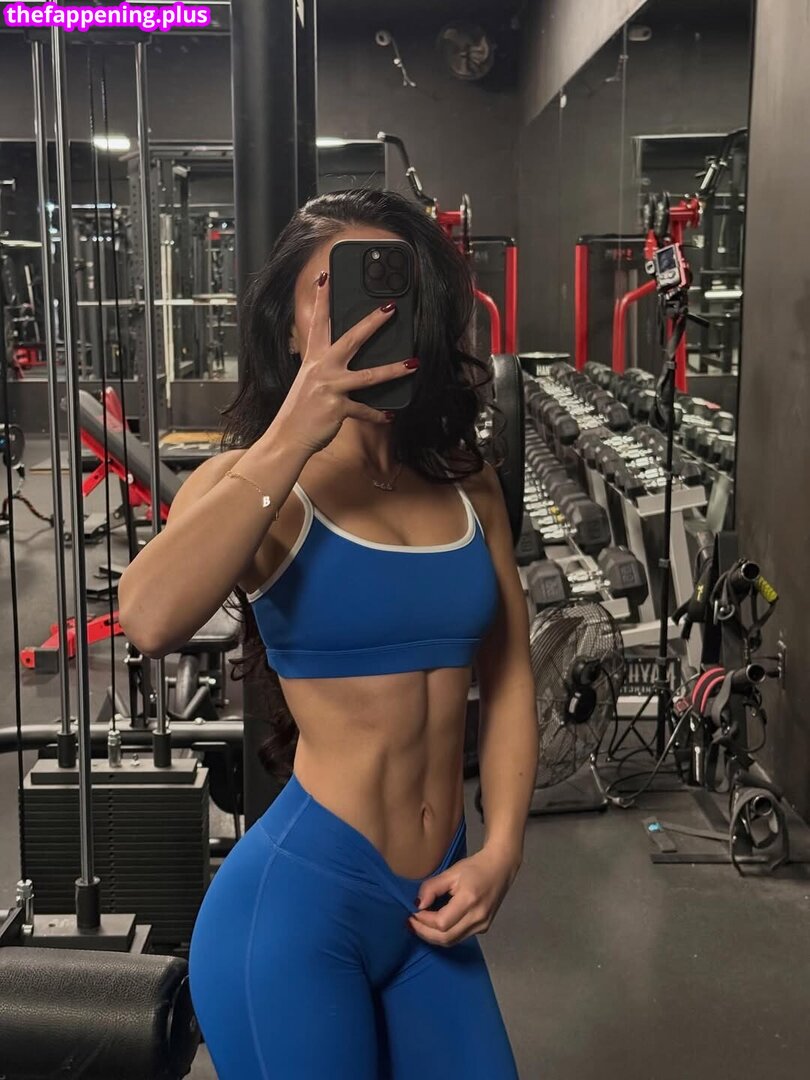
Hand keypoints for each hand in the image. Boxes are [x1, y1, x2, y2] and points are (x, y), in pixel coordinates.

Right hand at [273, 270, 418, 455]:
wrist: (287, 436)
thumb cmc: (300, 410)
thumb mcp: (309, 382)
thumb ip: (325, 368)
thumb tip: (344, 359)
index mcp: (313, 359)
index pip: (317, 323)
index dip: (321, 299)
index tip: (325, 277)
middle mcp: (321, 369)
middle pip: (351, 339)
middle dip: (372, 323)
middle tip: (390, 308)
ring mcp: (330, 387)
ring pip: (368, 376)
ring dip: (393, 369)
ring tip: (413, 364)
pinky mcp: (337, 408)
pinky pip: (364, 410)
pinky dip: (377, 415)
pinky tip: (390, 416)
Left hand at [408, 845, 520, 947]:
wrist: (500, 868)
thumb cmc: (475, 867)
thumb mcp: (451, 872)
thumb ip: (432, 887)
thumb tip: (418, 905)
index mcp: (469, 901)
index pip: (441, 923)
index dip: (424, 920)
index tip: (413, 912)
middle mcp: (478, 918)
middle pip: (445, 938)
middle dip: (424, 932)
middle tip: (410, 922)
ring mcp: (482, 926)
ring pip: (451, 941)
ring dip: (432, 936)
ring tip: (419, 924)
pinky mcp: (483, 929)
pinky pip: (459, 937)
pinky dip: (444, 934)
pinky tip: (435, 924)